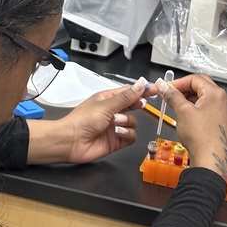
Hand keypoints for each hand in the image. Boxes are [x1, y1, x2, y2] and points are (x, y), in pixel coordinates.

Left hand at [26, 80, 153, 164]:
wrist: (71, 142)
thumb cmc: (82, 120)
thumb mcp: (106, 105)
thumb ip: (126, 97)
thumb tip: (140, 84)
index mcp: (108, 98)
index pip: (129, 92)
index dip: (142, 89)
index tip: (155, 88)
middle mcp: (113, 111)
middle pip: (133, 106)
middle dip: (137, 106)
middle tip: (140, 105)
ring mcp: (115, 126)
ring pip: (134, 122)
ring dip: (127, 122)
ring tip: (116, 123)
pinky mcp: (117, 140)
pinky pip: (131, 136)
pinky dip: (127, 134)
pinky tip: (118, 133)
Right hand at [154, 73, 226, 180]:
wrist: (211, 161)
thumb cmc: (201, 139)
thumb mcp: (182, 112)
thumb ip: (172, 95)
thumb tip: (165, 86)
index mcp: (217, 94)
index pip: (195, 79)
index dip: (178, 83)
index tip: (167, 89)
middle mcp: (226, 101)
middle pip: (202, 87)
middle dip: (185, 90)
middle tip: (171, 96)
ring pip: (208, 99)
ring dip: (193, 100)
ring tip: (180, 109)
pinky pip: (214, 110)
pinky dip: (202, 110)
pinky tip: (194, 117)